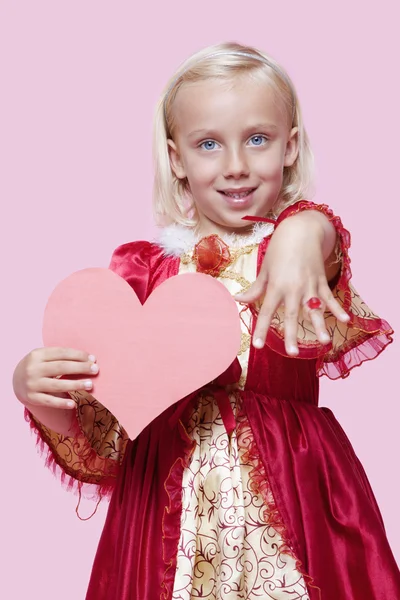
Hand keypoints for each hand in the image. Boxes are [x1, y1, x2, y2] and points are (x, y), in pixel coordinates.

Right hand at [12, 347, 98, 409]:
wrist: (16, 380)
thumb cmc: (38, 366)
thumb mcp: (44, 356)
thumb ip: (62, 357)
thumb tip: (89, 360)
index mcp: (37, 354)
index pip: (62, 353)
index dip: (79, 355)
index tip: (93, 359)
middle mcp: (33, 369)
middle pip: (61, 367)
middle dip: (81, 368)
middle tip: (96, 370)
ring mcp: (32, 384)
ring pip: (57, 385)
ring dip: (76, 385)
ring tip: (90, 385)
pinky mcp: (32, 398)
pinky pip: (49, 401)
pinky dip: (62, 403)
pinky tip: (74, 404)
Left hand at [235, 216, 349, 355]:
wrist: (300, 230)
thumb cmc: (279, 250)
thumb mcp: (265, 270)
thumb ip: (254, 289)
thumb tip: (237, 299)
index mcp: (276, 286)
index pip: (265, 312)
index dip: (260, 329)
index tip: (257, 345)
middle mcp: (293, 288)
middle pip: (291, 315)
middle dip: (292, 335)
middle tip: (293, 352)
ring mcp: (309, 284)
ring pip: (314, 309)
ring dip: (320, 325)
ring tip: (324, 341)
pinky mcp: (321, 280)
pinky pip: (330, 297)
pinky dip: (338, 308)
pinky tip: (345, 320)